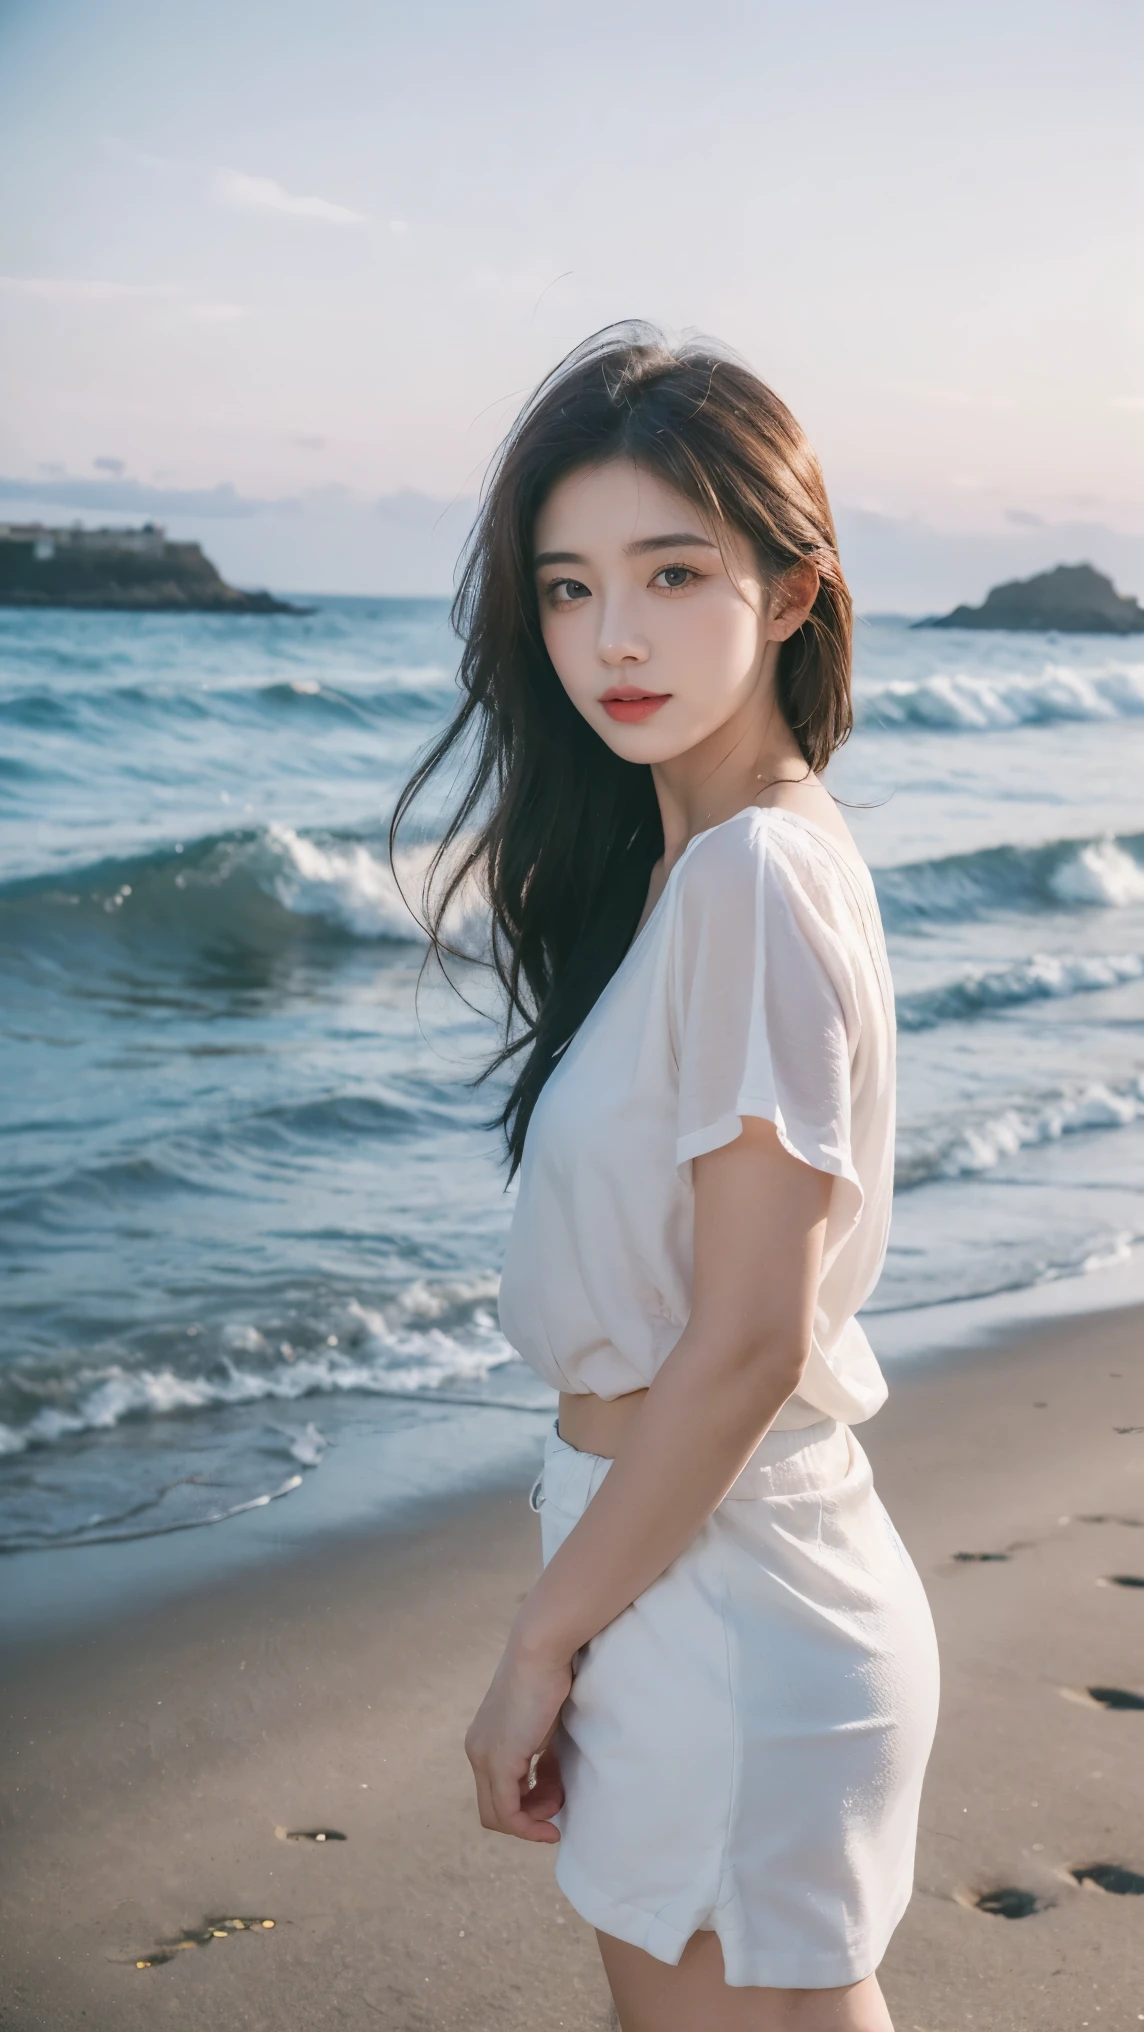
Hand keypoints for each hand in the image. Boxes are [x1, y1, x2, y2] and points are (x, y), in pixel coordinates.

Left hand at [464, 1633, 572, 1842]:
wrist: (541, 1652)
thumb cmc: (547, 1678)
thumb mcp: (542, 1726)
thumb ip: (540, 1754)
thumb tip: (550, 1781)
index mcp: (483, 1741)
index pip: (495, 1792)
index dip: (526, 1807)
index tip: (556, 1798)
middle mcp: (476, 1752)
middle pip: (493, 1809)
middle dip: (530, 1815)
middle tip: (559, 1801)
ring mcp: (483, 1757)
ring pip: (499, 1815)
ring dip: (533, 1819)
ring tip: (559, 1800)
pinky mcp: (499, 1760)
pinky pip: (509, 1812)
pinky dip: (529, 1826)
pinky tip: (551, 1826)